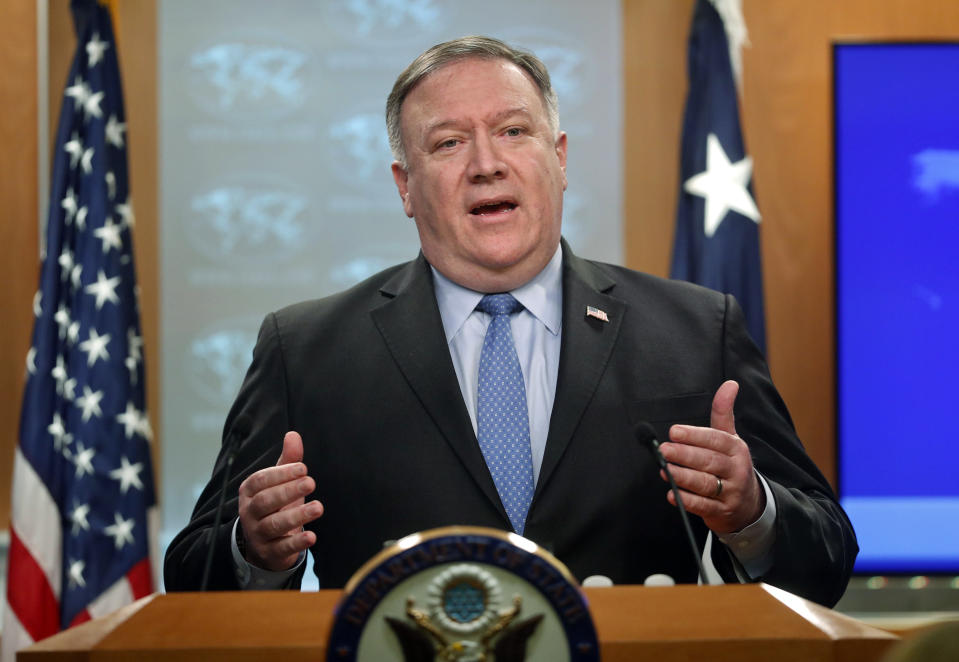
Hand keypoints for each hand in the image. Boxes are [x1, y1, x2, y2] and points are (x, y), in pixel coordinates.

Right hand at [237, 431, 323, 570]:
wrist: (265, 544)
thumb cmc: (275, 506)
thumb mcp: (281, 483)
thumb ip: (288, 460)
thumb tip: (293, 435)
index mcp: (249, 492)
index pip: (261, 480)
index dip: (281, 473)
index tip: (304, 468)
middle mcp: (249, 513)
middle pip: (265, 502)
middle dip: (288, 491)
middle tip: (311, 483)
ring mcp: (257, 534)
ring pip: (273, 525)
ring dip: (296, 516)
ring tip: (318, 507)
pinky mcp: (269, 553)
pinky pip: (281, 548)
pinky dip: (296, 543)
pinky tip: (311, 537)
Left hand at [658, 380, 764, 533]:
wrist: (750, 505)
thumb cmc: (731, 465)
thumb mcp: (730, 439)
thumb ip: (723, 413)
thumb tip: (730, 384)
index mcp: (736, 449)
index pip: (716, 440)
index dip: (695, 435)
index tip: (674, 432)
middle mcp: (736, 470)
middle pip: (710, 461)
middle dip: (685, 455)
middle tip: (664, 450)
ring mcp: (731, 492)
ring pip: (706, 484)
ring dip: (684, 477)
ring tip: (665, 470)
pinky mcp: (722, 512)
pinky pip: (704, 506)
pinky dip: (688, 501)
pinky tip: (672, 493)